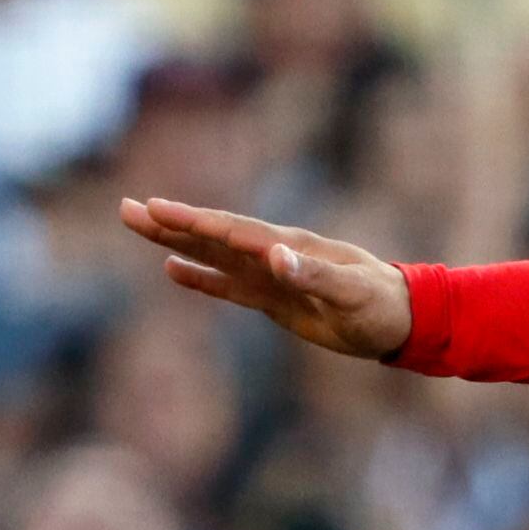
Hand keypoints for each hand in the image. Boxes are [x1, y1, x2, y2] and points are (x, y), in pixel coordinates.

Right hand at [117, 197, 412, 360]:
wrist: (402, 321)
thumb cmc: (381, 304)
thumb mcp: (350, 292)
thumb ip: (313, 275)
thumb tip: (274, 257)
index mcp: (289, 247)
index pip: (232, 231)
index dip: (194, 222)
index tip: (157, 210)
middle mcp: (274, 255)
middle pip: (213, 235)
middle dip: (171, 223)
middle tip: (126, 208)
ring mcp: (271, 276)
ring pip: (214, 255)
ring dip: (177, 242)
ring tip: (138, 225)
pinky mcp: (275, 299)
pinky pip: (230, 286)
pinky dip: (202, 279)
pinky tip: (173, 269)